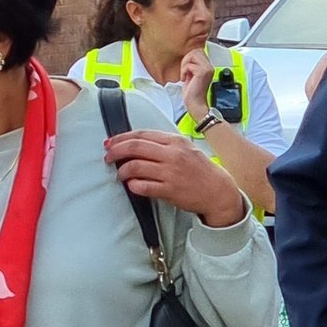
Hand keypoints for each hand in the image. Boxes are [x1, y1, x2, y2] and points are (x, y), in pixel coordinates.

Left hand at [104, 126, 245, 226]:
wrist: (218, 191)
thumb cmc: (200, 170)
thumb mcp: (186, 148)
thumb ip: (164, 144)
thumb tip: (138, 143)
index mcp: (175, 141)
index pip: (141, 135)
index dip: (121, 138)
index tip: (110, 142)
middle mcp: (172, 154)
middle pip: (135, 147)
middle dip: (116, 151)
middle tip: (108, 157)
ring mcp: (170, 172)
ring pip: (135, 167)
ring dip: (122, 171)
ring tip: (119, 175)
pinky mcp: (170, 190)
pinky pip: (143, 186)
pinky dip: (133, 185)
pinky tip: (131, 185)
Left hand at [179, 48, 213, 125]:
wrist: (196, 105)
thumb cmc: (192, 94)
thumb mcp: (191, 76)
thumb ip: (191, 65)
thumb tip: (186, 57)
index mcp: (207, 67)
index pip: (198, 52)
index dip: (189, 58)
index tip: (186, 70)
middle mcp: (209, 67)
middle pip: (195, 51)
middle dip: (186, 60)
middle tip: (184, 72)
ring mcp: (207, 69)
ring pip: (192, 54)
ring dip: (185, 64)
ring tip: (185, 75)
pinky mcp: (202, 72)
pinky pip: (189, 65)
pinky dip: (184, 71)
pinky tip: (185, 79)